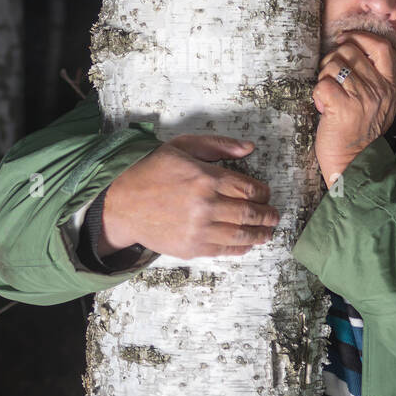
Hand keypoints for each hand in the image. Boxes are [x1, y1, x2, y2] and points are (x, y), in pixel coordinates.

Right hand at [102, 135, 281, 260]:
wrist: (121, 202)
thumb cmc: (151, 170)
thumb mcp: (183, 146)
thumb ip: (218, 145)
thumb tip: (249, 148)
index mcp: (206, 177)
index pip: (249, 188)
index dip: (264, 193)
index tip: (266, 194)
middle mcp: (206, 205)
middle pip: (250, 213)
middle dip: (268, 215)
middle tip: (274, 215)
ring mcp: (199, 229)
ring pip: (241, 234)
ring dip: (260, 234)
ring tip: (267, 232)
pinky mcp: (191, 247)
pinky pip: (224, 250)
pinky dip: (241, 247)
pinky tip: (247, 244)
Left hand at [313, 30, 395, 182]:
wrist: (354, 164)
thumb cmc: (364, 135)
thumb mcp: (388, 109)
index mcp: (390, 85)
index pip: (381, 47)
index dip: (361, 37)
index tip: (345, 40)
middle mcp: (378, 89)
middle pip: (349, 51)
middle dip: (333, 60)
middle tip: (330, 78)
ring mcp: (361, 98)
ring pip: (333, 66)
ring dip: (324, 78)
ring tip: (328, 95)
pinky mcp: (342, 108)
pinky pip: (322, 84)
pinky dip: (317, 93)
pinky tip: (323, 106)